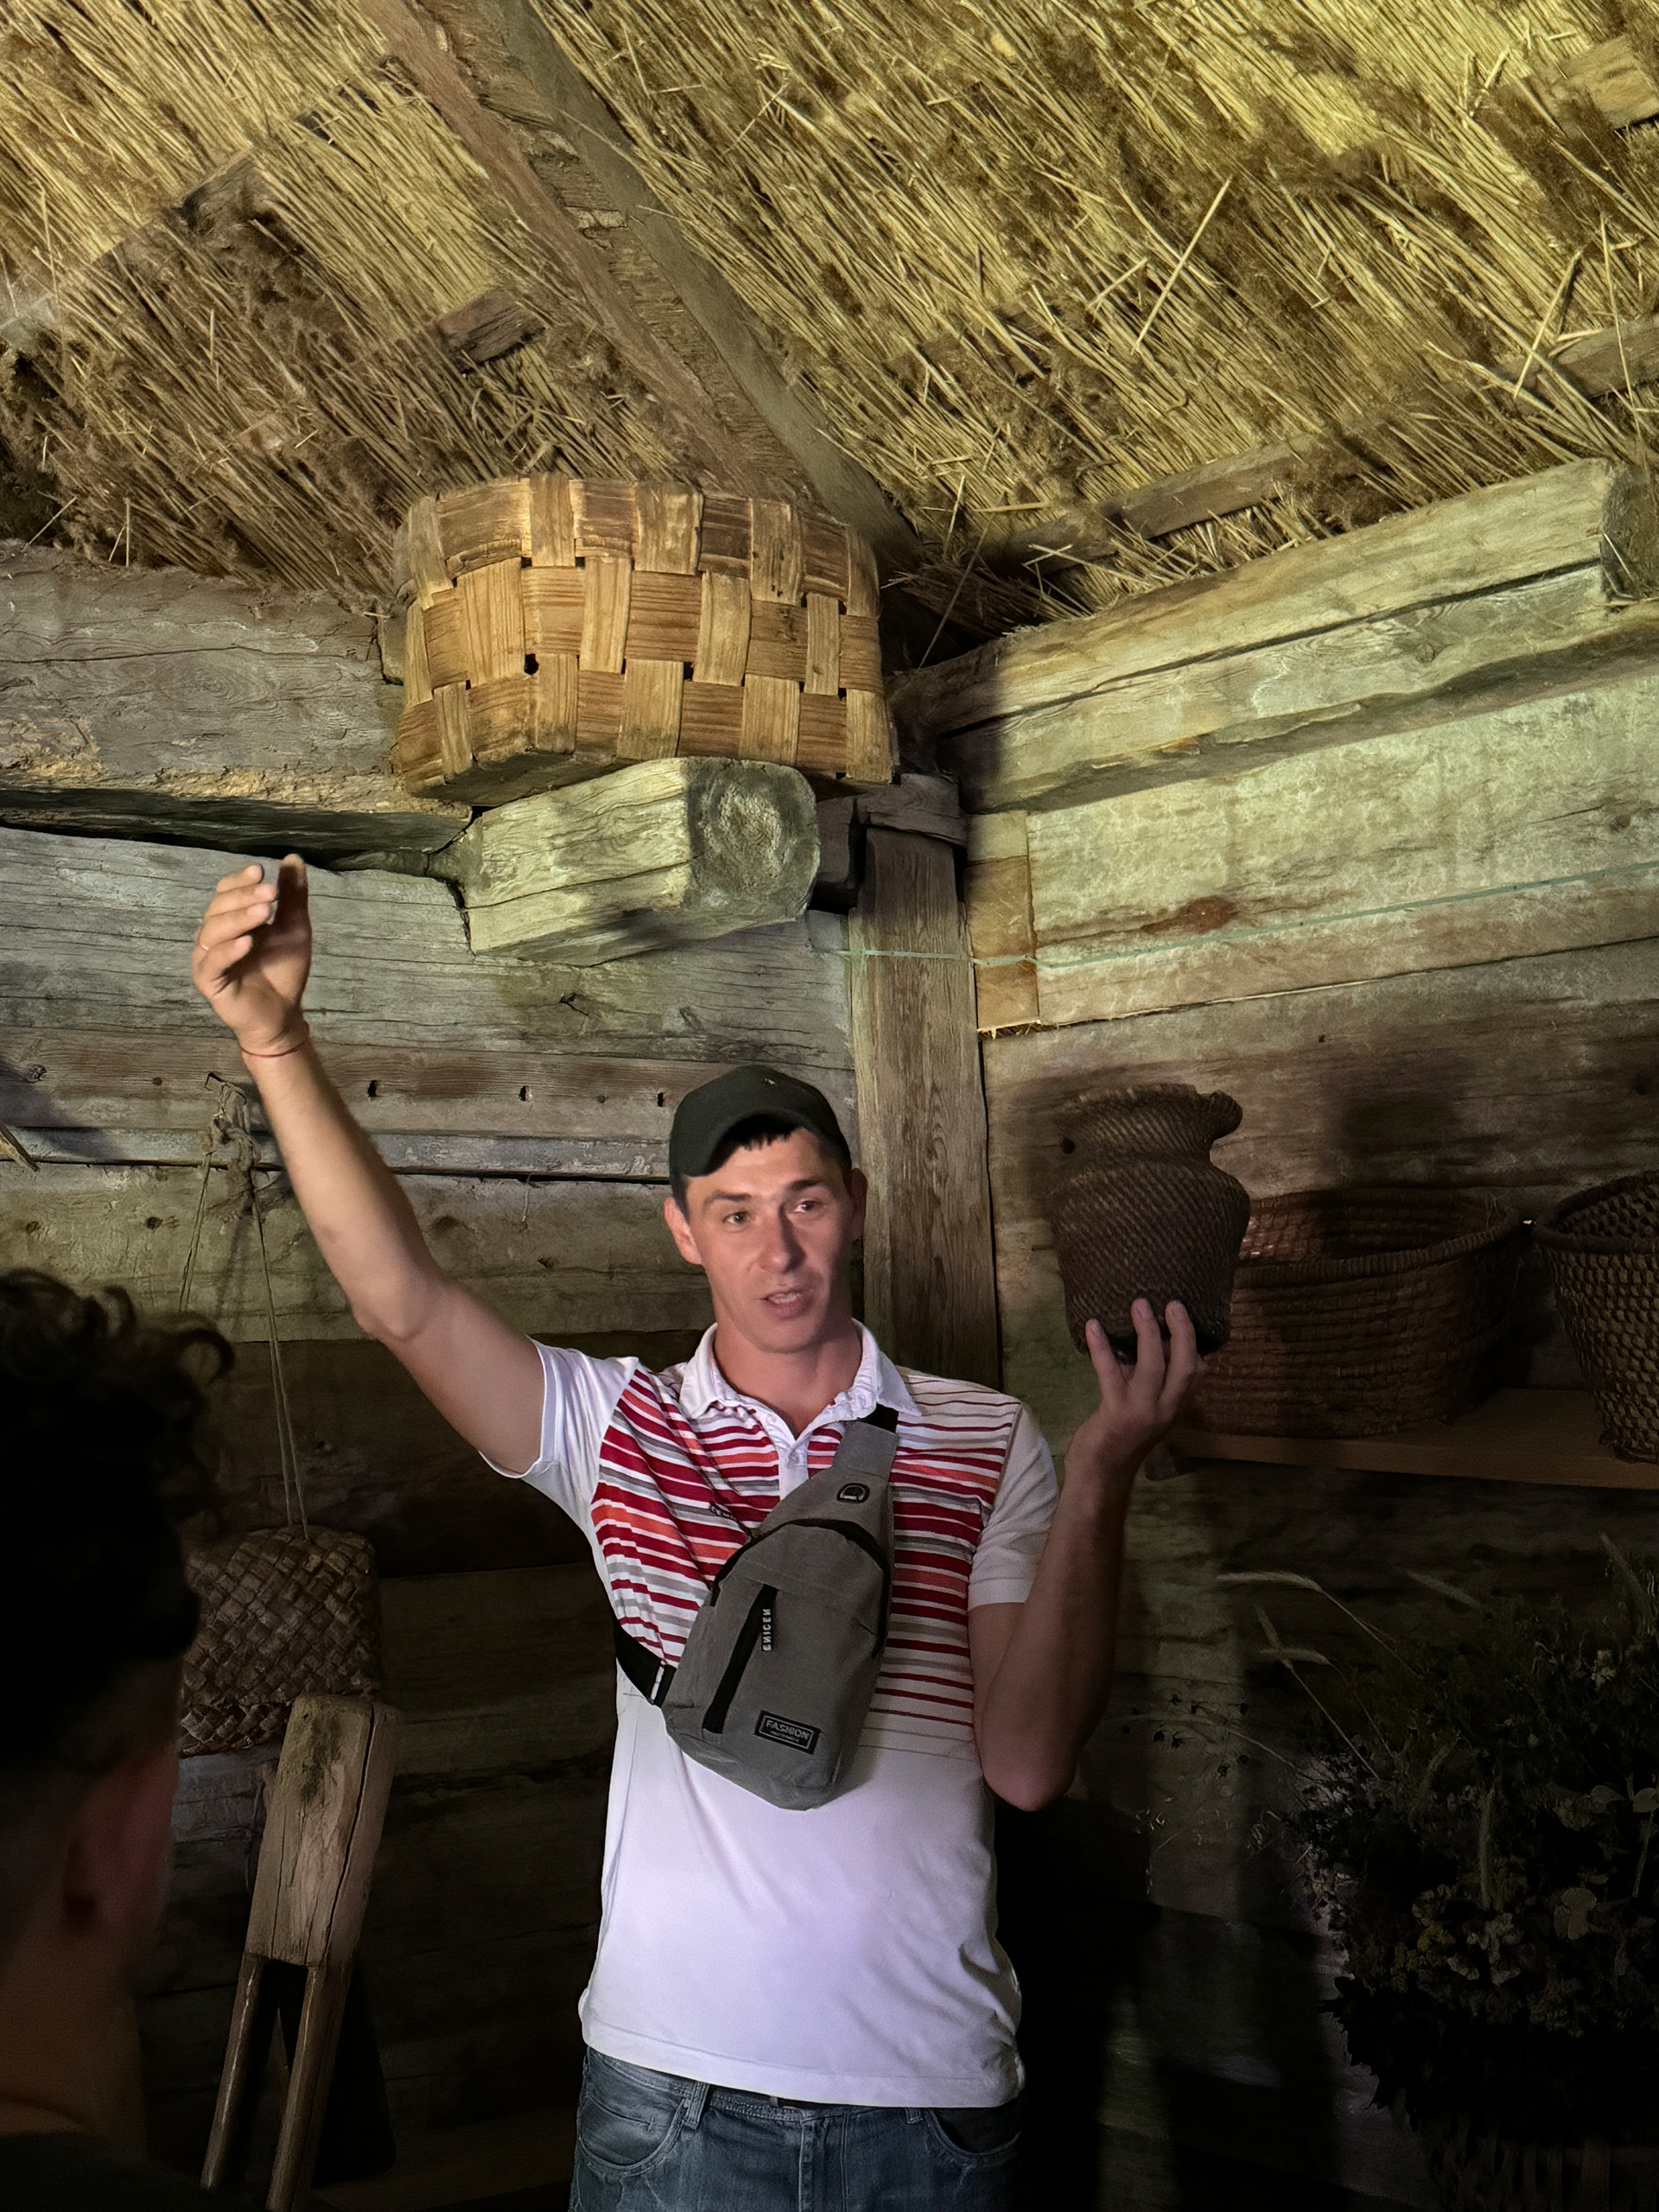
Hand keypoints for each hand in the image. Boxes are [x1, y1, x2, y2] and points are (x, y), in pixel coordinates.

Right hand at [191, 855, 312, 1054]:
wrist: (283, 1012)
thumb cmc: (284, 969)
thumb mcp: (294, 927)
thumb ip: (292, 895)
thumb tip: (293, 858)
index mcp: (231, 919)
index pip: (226, 891)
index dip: (240, 880)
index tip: (260, 870)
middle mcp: (215, 935)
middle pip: (218, 907)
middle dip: (244, 897)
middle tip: (271, 893)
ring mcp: (209, 957)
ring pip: (213, 931)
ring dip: (239, 919)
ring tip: (265, 913)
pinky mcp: (209, 981)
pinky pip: (212, 962)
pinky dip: (229, 950)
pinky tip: (248, 942)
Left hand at [1064, 1299, 1202, 1492]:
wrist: (1101, 1474)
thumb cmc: (1120, 1437)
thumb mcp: (1142, 1406)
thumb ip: (1145, 1378)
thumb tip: (1143, 1339)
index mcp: (1173, 1406)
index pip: (1196, 1373)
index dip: (1195, 1344)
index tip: (1184, 1315)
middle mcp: (1165, 1409)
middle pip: (1185, 1367)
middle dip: (1183, 1333)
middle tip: (1173, 1304)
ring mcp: (1142, 1412)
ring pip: (1153, 1367)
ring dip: (1146, 1333)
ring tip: (1139, 1305)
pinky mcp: (1116, 1413)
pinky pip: (1110, 1373)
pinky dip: (1101, 1347)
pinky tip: (1092, 1326)